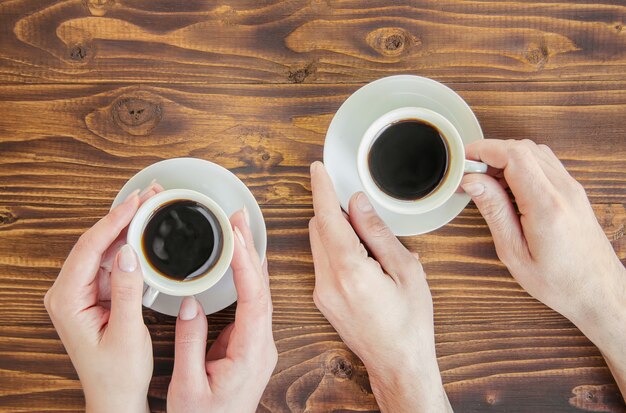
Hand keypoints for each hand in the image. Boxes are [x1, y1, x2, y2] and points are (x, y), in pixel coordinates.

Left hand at [44, 182, 162, 412]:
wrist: (116, 396)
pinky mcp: (97, 293)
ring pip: (105, 247)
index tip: (136, 203)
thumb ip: (127, 290)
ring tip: (152, 206)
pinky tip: (146, 231)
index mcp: (67, 300)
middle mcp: (69, 292)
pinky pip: (113, 261)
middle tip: (150, 195)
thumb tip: (128, 252)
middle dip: (124, 216)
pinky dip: (131, 245)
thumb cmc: (116, 374)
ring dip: (129, 227)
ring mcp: (83, 291)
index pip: (89, 248)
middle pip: (96, 241)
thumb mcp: (126, 332)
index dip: (114, 221)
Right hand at [167, 209, 276, 412]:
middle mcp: (262, 344)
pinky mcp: (251, 343)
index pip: (254, 299)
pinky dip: (247, 277)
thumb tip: (192, 302)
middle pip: (262, 289)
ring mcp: (259, 343)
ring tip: (238, 229)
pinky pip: (253, 302)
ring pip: (260, 293)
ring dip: (249, 260)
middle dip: (250, 250)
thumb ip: (191, 342)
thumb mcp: (187, 385)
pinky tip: (241, 260)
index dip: (246, 264)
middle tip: (238, 219)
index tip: (235, 237)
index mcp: (251, 352)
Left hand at [309, 161, 451, 412]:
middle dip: (333, 210)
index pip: (328, 218)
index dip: (322, 189)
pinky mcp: (322, 300)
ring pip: (319, 245)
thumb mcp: (406, 271)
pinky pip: (322, 262)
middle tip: (359, 206)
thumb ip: (378, 233)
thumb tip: (358, 203)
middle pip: (319, 229)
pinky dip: (336, 250)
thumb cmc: (410, 323)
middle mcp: (327, 282)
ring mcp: (321, 293)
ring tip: (369, 241)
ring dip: (335, 231)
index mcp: (350, 271)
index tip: (317, 168)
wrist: (398, 364)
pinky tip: (363, 259)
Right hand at [461, 139, 625, 392]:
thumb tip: (473, 181)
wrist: (599, 292)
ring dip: (505, 156)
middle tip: (467, 171)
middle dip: (490, 152)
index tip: (463, 159)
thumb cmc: (559, 282)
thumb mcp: (514, 253)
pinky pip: (544, 163)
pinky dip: (520, 164)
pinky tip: (505, 183)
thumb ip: (494, 211)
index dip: (484, 150)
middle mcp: (563, 190)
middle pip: (523, 148)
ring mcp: (572, 188)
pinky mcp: (573, 192)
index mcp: (546, 205)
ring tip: (483, 179)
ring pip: (534, 152)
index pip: (514, 156)